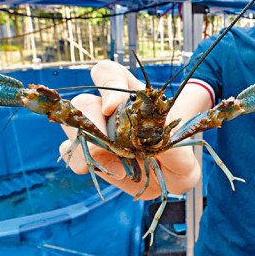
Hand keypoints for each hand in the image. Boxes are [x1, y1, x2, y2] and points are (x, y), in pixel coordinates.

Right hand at [58, 60, 200, 198]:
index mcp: (132, 96)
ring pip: (73, 126)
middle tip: (114, 148)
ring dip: (87, 148)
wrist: (168, 181)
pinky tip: (108, 173)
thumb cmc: (177, 159)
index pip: (108, 73)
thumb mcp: (183, 156)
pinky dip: (82, 162)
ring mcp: (95, 132)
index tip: (114, 106)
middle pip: (83, 102)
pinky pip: (71, 152)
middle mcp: (108, 110)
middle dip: (93, 124)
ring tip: (117, 169)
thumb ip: (173, 148)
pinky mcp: (87, 155)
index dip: (107, 84)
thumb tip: (156, 140)